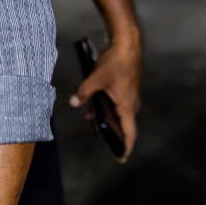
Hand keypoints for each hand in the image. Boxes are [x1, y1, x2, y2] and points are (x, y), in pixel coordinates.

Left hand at [68, 33, 141, 160]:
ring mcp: (130, 98)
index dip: (126, 146)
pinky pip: (117, 108)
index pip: (129, 131)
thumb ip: (84, 92)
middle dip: (109, 132)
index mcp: (127, 105)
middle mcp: (131, 105)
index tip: (121, 157)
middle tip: (95, 133)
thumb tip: (74, 103)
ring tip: (89, 120)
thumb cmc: (115, 63)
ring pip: (118, 116)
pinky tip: (92, 107)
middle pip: (122, 126)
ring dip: (105, 120)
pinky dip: (106, 111)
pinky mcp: (126, 92)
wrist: (127, 47)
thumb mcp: (96, 78)